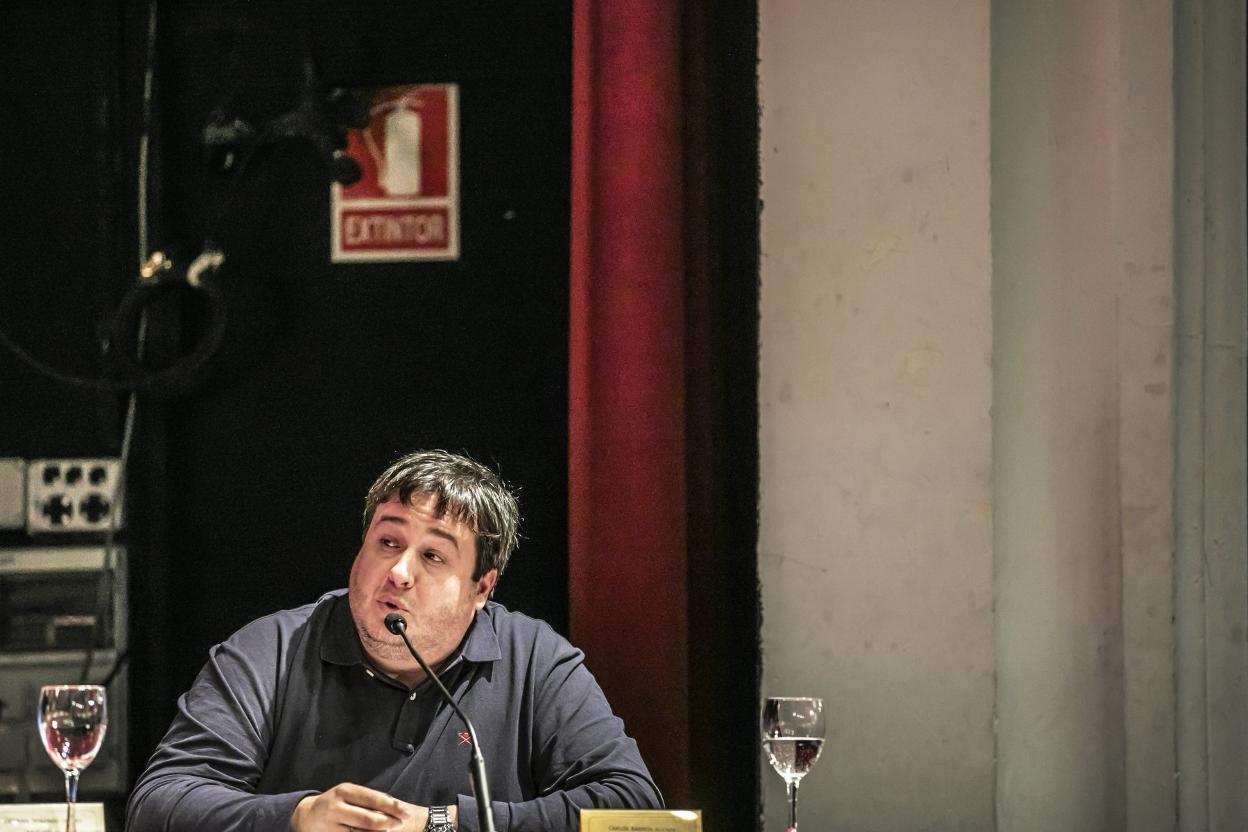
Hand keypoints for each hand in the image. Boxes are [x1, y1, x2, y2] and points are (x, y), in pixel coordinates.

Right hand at [290, 782, 417, 830]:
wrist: (306, 817)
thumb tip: (396, 807)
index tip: (406, 813)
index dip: (392, 807)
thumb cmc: (336, 803)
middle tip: (400, 824)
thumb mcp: (349, 795)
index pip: (373, 799)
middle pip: (368, 819)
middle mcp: (336, 807)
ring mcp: (330, 825)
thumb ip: (370, 800)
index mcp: (344, 791)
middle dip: (388, 823)